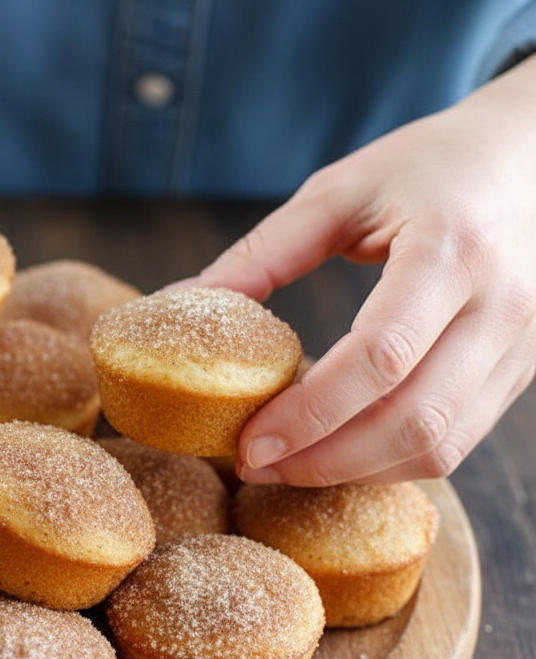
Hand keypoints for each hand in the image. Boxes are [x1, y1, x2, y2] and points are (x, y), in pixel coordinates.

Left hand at [186, 56, 535, 485]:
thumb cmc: (430, 165)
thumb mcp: (339, 192)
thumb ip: (261, 254)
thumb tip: (179, 303)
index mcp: (453, 250)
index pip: (380, 358)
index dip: (309, 414)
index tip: (248, 443)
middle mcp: (503, 306)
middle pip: (413, 420)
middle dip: (325, 461)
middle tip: (253, 467)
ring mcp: (524, 345)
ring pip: (440, 446)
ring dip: (357, 472)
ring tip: (287, 468)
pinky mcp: (525, 369)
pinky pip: (458, 441)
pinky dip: (392, 461)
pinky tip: (339, 454)